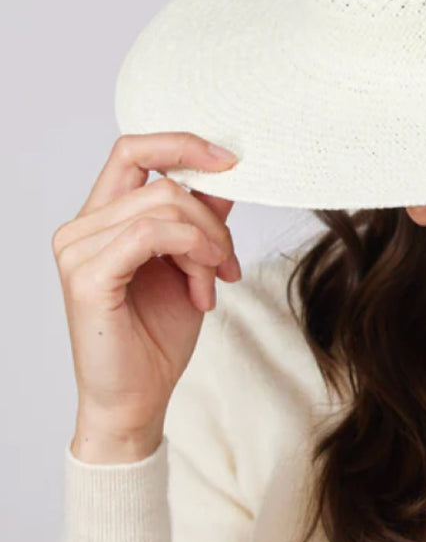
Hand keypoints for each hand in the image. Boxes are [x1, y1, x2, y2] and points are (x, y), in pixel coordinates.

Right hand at [53, 132, 241, 459]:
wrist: (138, 397)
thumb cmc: (159, 332)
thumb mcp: (193, 261)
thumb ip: (202, 217)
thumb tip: (226, 174)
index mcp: (103, 217)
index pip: (134, 149)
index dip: (184, 144)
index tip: (231, 162)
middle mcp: (82, 227)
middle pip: (165, 183)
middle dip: (213, 219)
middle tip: (229, 261)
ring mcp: (78, 250)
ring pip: (165, 207)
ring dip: (208, 243)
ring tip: (214, 281)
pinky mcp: (87, 277)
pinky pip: (152, 235)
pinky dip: (192, 253)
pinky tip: (202, 288)